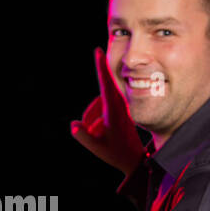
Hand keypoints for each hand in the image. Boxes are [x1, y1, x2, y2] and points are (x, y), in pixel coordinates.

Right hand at [71, 46, 144, 175]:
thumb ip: (84, 137)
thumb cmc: (119, 153)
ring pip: (98, 103)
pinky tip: (101, 131)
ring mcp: (120, 106)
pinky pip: (102, 107)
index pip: (106, 84)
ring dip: (93, 117)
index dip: (101, 67)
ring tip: (98, 135)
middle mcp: (119, 105)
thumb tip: (73, 124)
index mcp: (115, 110)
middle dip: (94, 104)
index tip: (98, 51)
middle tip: (98, 103)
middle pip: (99, 96)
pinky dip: (96, 117)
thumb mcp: (100, 148)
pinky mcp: (119, 110)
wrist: (136, 159)